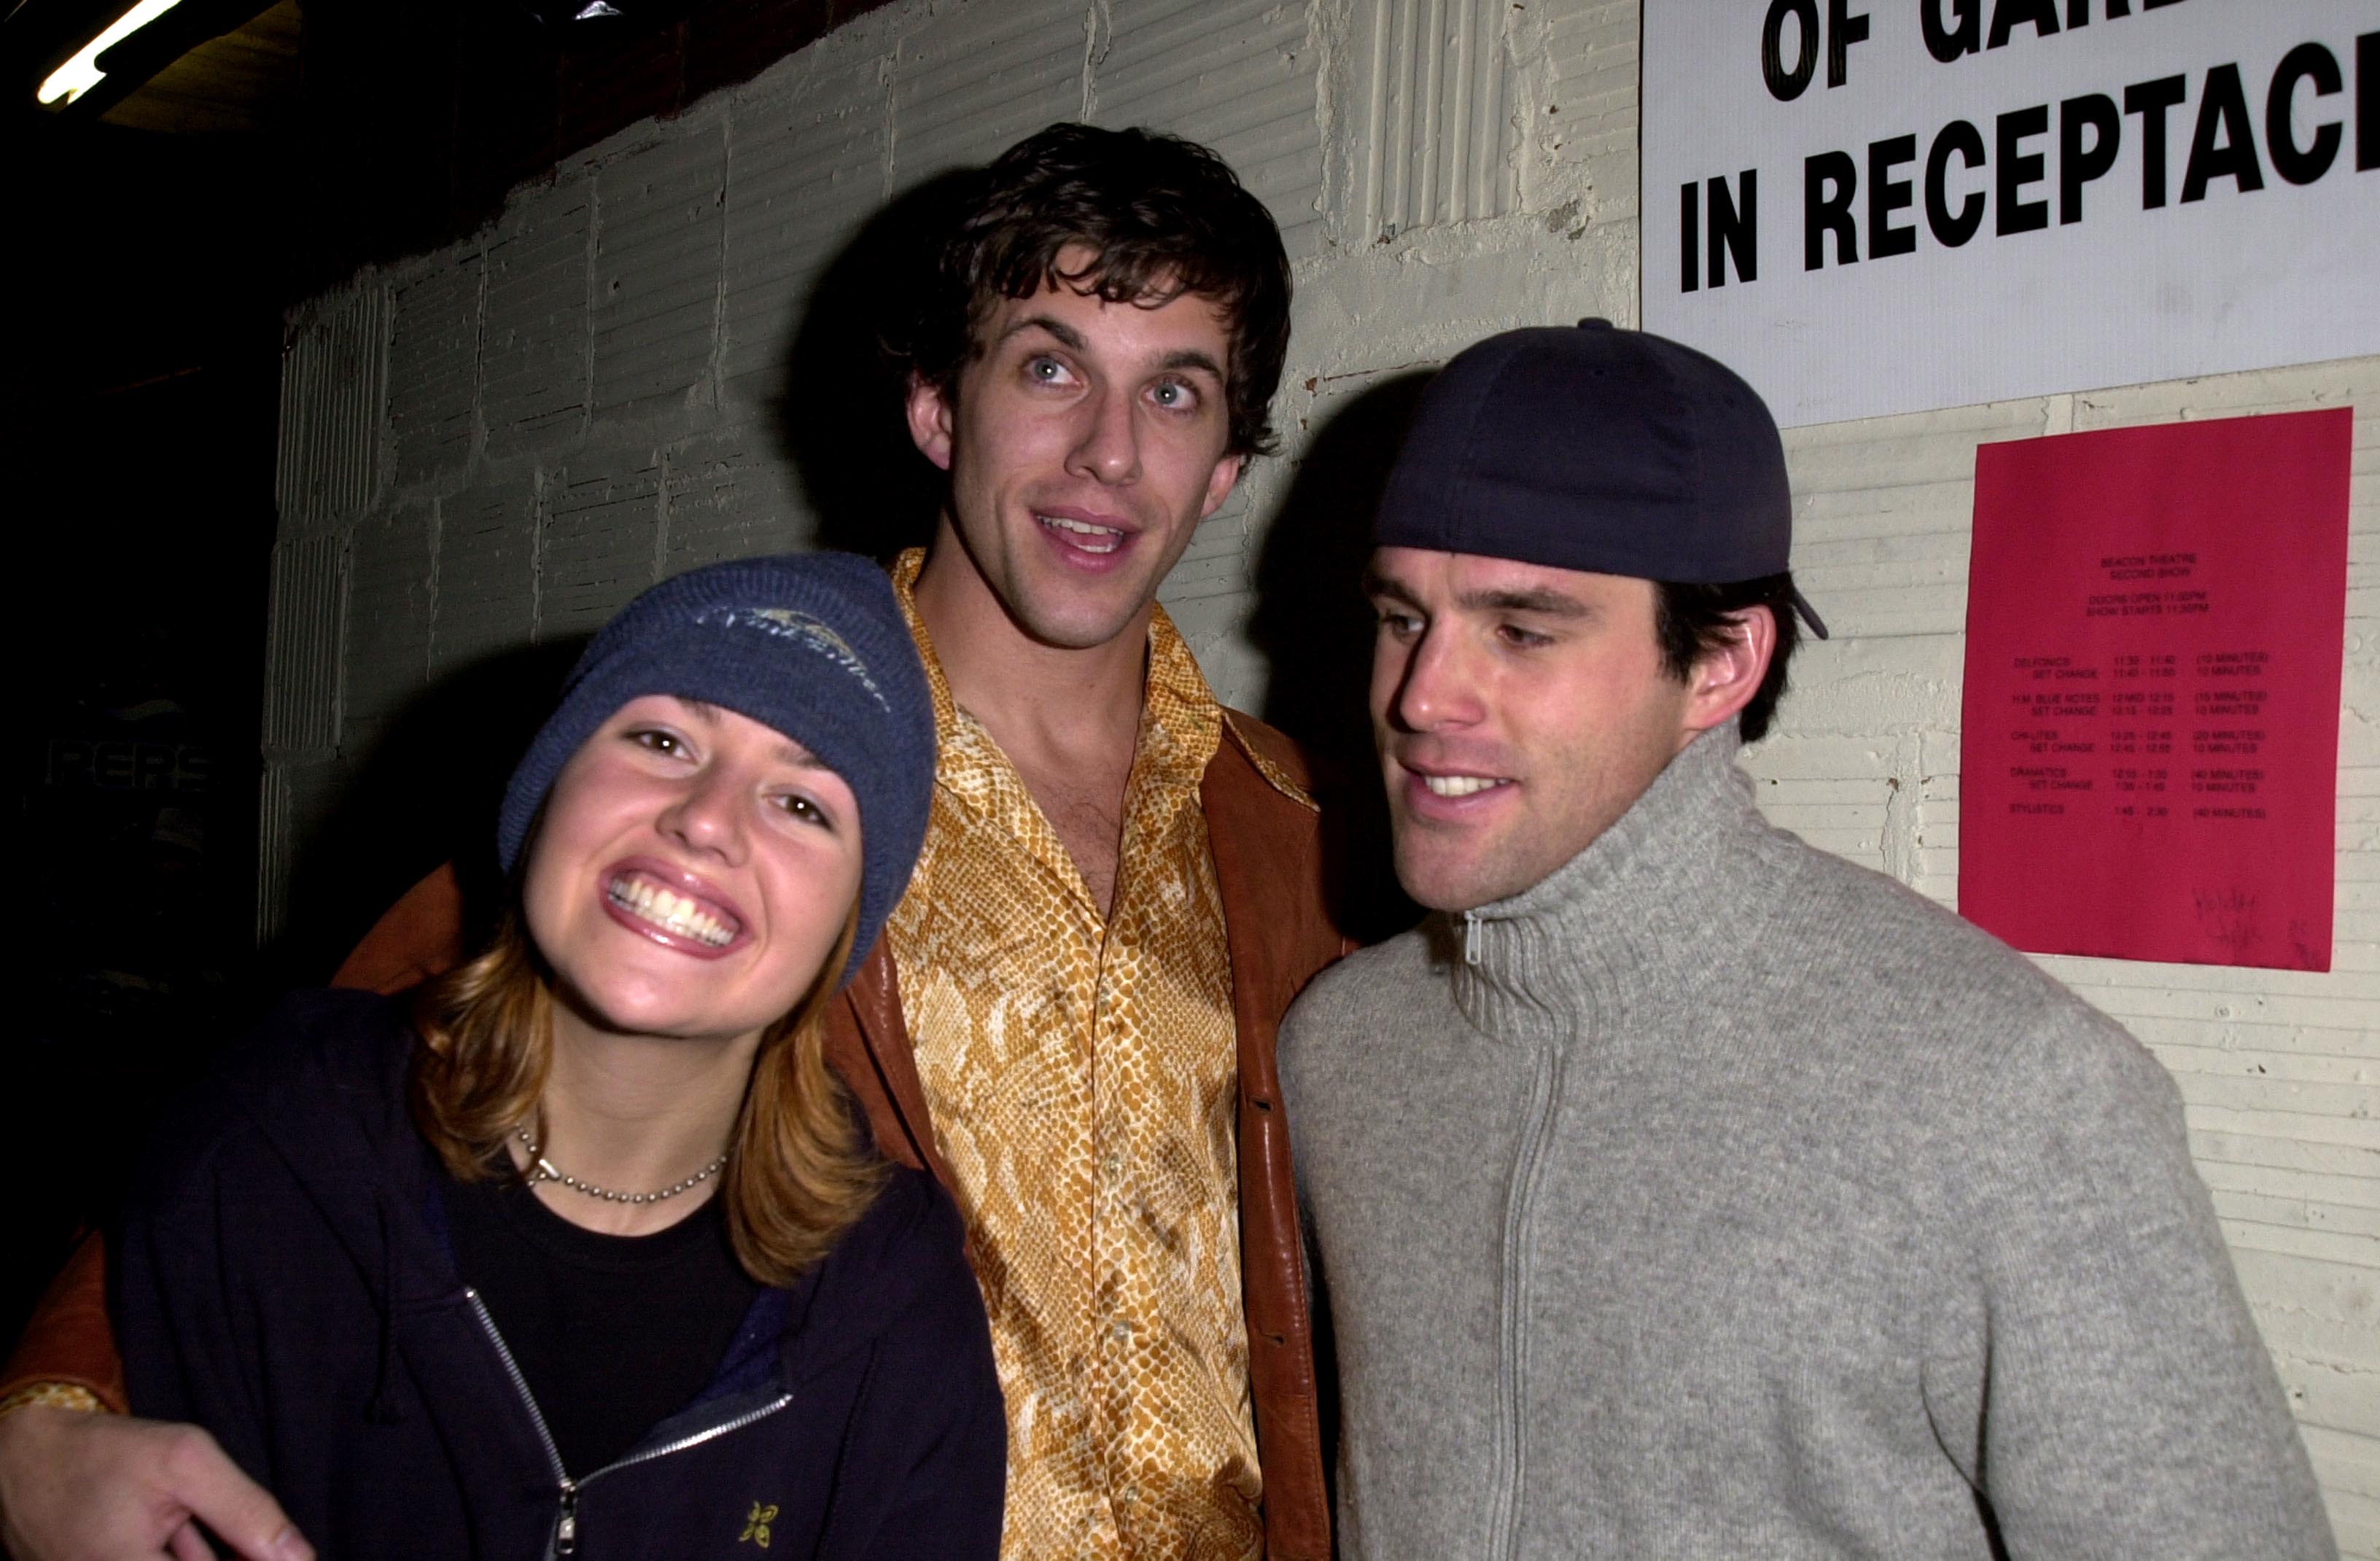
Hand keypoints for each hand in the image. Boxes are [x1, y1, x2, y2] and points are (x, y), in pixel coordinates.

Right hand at [0, 1407, 311, 1560]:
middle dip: (235, 1554)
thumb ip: (246, 1513)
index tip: (284, 1553)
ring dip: (210, 1553)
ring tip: (192, 1519)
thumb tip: (301, 1558)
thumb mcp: (185, 1463)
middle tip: (225, 1526)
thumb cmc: (101, 1456)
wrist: (20, 1458)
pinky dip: (185, 1553)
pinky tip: (186, 1530)